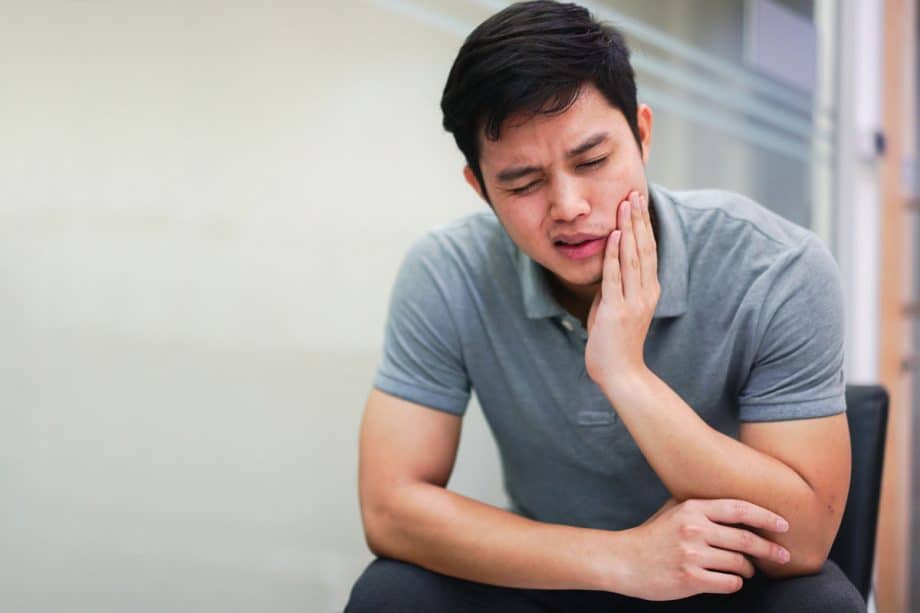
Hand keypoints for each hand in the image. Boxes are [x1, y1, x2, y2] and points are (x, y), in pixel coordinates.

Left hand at [585, 190, 659, 390]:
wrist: (620, 375)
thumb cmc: (614, 344)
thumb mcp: (614, 308)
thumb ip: (612, 287)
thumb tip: (606, 266)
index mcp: (648, 291)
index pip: (648, 250)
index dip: (643, 225)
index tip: (637, 201)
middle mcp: (645, 293)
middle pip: (644, 248)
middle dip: (638, 219)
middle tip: (635, 192)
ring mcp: (633, 302)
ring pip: (633, 257)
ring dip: (629, 229)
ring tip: (626, 204)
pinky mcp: (618, 311)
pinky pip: (616, 277)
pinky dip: (616, 255)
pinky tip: (615, 235)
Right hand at [610, 499, 790, 600]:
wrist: (624, 560)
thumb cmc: (652, 535)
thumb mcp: (674, 511)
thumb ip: (701, 505)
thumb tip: (737, 503)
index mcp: (692, 508)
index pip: (739, 508)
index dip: (766, 516)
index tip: (784, 525)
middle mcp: (694, 529)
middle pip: (745, 539)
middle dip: (770, 548)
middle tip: (783, 555)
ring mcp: (692, 555)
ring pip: (740, 563)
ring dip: (749, 569)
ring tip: (746, 569)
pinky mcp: (690, 579)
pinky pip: (729, 583)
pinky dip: (734, 582)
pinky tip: (728, 579)